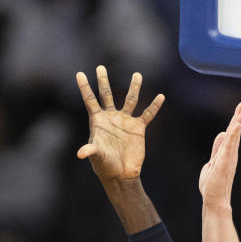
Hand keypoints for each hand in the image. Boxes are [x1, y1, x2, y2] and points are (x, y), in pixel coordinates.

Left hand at [76, 66, 163, 182]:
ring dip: (134, 87)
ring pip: (130, 100)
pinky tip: (161, 97)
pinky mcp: (138, 129)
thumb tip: (81, 154)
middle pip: (106, 94)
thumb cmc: (105, 166)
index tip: (79, 74)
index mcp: (98, 121)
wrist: (121, 174)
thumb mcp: (97, 157)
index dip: (85, 87)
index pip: (90, 100)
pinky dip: (154, 106)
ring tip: (137, 74)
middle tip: (100, 67)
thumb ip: (91, 150)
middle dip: (103, 81)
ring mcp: (125, 122)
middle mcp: (111, 118)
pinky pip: (147, 114)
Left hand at [198, 99, 240, 208]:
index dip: (236, 117)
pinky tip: (236, 125)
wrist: (214, 200)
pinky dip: (233, 135)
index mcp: (227, 151)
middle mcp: (231, 152)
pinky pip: (229, 146)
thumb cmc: (212, 184)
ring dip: (240, 121)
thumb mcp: (212, 161)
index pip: (232, 130)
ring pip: (235, 135)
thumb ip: (217, 148)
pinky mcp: (225, 162)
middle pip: (236, 129)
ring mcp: (229, 157)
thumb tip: (222, 133)